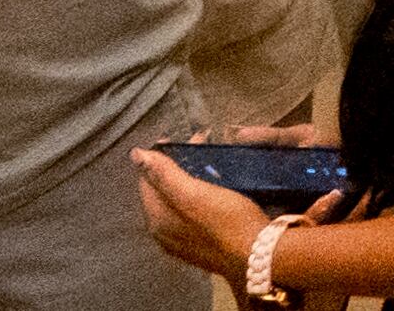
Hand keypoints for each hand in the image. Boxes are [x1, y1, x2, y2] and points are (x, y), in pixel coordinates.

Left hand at [131, 149, 269, 278]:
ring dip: (188, 181)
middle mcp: (163, 233)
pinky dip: (197, 197)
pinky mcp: (200, 245)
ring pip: (177, 204)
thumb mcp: (194, 193)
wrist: (257, 254)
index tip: (181, 138)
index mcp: (156, 219)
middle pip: (162, 192)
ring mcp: (181, 242)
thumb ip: (164, 174)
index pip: (147, 180)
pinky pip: (190, 215)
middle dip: (176, 167)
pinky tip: (214, 191)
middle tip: (201, 145)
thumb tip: (135, 154)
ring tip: (210, 164)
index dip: (160, 156)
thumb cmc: (226, 220)